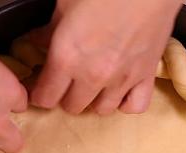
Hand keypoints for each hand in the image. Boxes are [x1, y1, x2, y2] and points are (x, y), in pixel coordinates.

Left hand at [29, 0, 181, 113]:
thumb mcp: (66, 3)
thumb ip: (50, 29)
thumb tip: (39, 40)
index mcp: (67, 57)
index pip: (45, 98)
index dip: (40, 94)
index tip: (41, 87)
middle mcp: (92, 75)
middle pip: (72, 107)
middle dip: (65, 96)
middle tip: (66, 81)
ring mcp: (121, 79)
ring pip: (102, 110)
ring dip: (94, 100)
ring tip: (93, 84)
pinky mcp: (146, 76)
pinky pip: (134, 106)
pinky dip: (125, 102)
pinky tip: (120, 90)